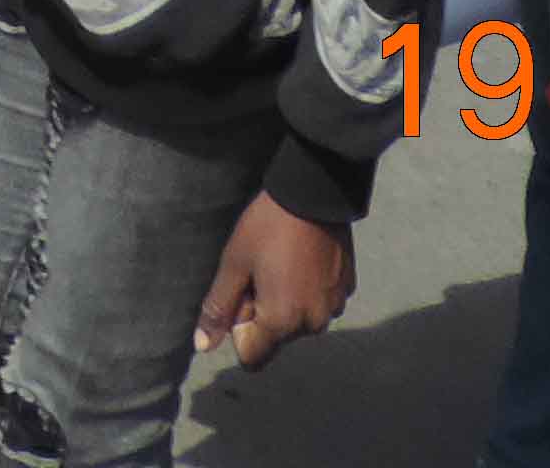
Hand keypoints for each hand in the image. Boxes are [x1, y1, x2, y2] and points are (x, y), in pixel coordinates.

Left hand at [192, 197, 348, 371]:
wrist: (314, 192)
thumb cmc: (267, 227)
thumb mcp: (234, 264)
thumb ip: (218, 308)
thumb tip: (202, 346)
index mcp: (282, 323)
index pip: (252, 357)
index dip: (240, 327)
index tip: (244, 292)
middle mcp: (313, 324)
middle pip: (276, 337)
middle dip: (264, 312)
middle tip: (262, 270)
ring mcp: (334, 307)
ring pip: (299, 320)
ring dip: (286, 301)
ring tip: (283, 261)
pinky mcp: (347, 288)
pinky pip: (319, 302)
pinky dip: (308, 289)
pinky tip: (303, 258)